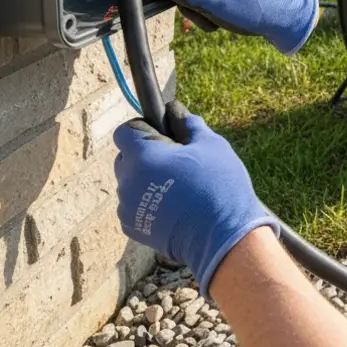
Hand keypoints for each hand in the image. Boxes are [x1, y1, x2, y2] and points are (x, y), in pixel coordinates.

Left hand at [113, 100, 278, 294]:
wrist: (221, 236)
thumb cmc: (218, 185)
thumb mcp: (211, 145)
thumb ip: (188, 124)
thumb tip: (175, 110)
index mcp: (143, 155)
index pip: (125, 132)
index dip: (143, 129)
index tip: (163, 136)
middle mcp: (128, 180)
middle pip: (126, 158)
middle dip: (145, 156)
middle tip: (175, 163)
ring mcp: (127, 206)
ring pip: (130, 183)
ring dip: (146, 180)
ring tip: (178, 189)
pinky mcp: (132, 227)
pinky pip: (133, 206)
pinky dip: (147, 203)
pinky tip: (173, 207)